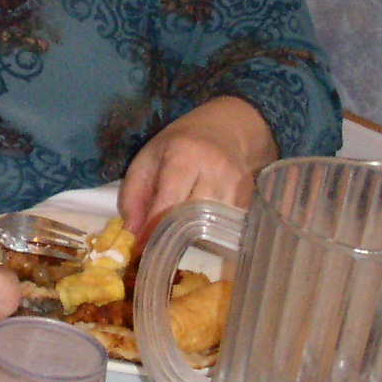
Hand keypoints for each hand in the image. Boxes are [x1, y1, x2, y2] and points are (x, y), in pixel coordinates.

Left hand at [119, 96, 277, 235]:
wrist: (223, 130)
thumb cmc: (178, 146)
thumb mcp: (147, 160)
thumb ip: (133, 196)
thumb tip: (132, 234)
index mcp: (184, 156)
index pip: (169, 202)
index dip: (153, 229)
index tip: (140, 250)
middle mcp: (215, 170)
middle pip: (192, 217)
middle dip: (172, 237)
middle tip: (157, 251)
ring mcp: (236, 184)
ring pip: (211, 226)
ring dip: (192, 238)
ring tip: (177, 242)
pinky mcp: (248, 197)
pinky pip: (227, 227)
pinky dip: (211, 235)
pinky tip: (199, 233)